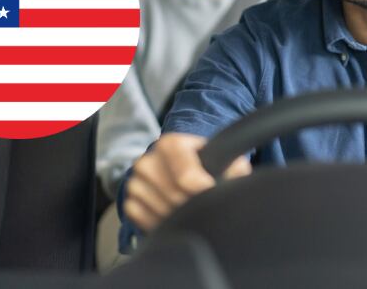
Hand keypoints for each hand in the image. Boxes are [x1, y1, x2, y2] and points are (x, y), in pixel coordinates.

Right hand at [124, 132, 251, 232]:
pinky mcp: (129, 199)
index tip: (213, 196)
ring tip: (189, 208)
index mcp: (170, 144)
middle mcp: (148, 159)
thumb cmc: (209, 163)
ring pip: (159, 211)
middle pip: (174, 198)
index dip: (204, 191)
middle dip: (192, 206)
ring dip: (177, 217)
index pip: (186, 177)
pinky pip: (143, 219)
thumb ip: (236, 169)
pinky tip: (172, 215)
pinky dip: (159, 223)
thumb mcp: (226, 159)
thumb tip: (237, 188)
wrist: (185, 165)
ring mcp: (135, 180)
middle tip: (204, 203)